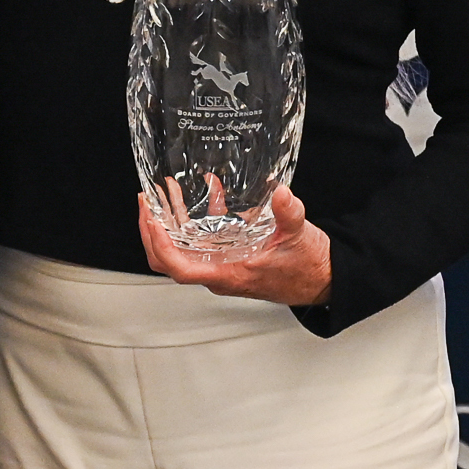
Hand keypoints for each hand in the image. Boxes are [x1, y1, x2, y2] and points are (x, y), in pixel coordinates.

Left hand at [136, 185, 333, 306]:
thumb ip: (288, 213)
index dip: (160, 246)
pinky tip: (210, 190)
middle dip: (152, 231)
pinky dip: (201, 216)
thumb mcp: (299, 236)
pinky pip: (205, 237)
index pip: (180, 268)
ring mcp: (222, 264)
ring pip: (183, 248)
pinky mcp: (229, 255)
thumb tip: (280, 193)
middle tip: (147, 201)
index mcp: (229, 274)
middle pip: (170, 259)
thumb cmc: (307, 268)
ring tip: (166, 191)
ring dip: (171, 221)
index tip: (153, 221)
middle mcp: (219, 272)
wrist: (322, 279)